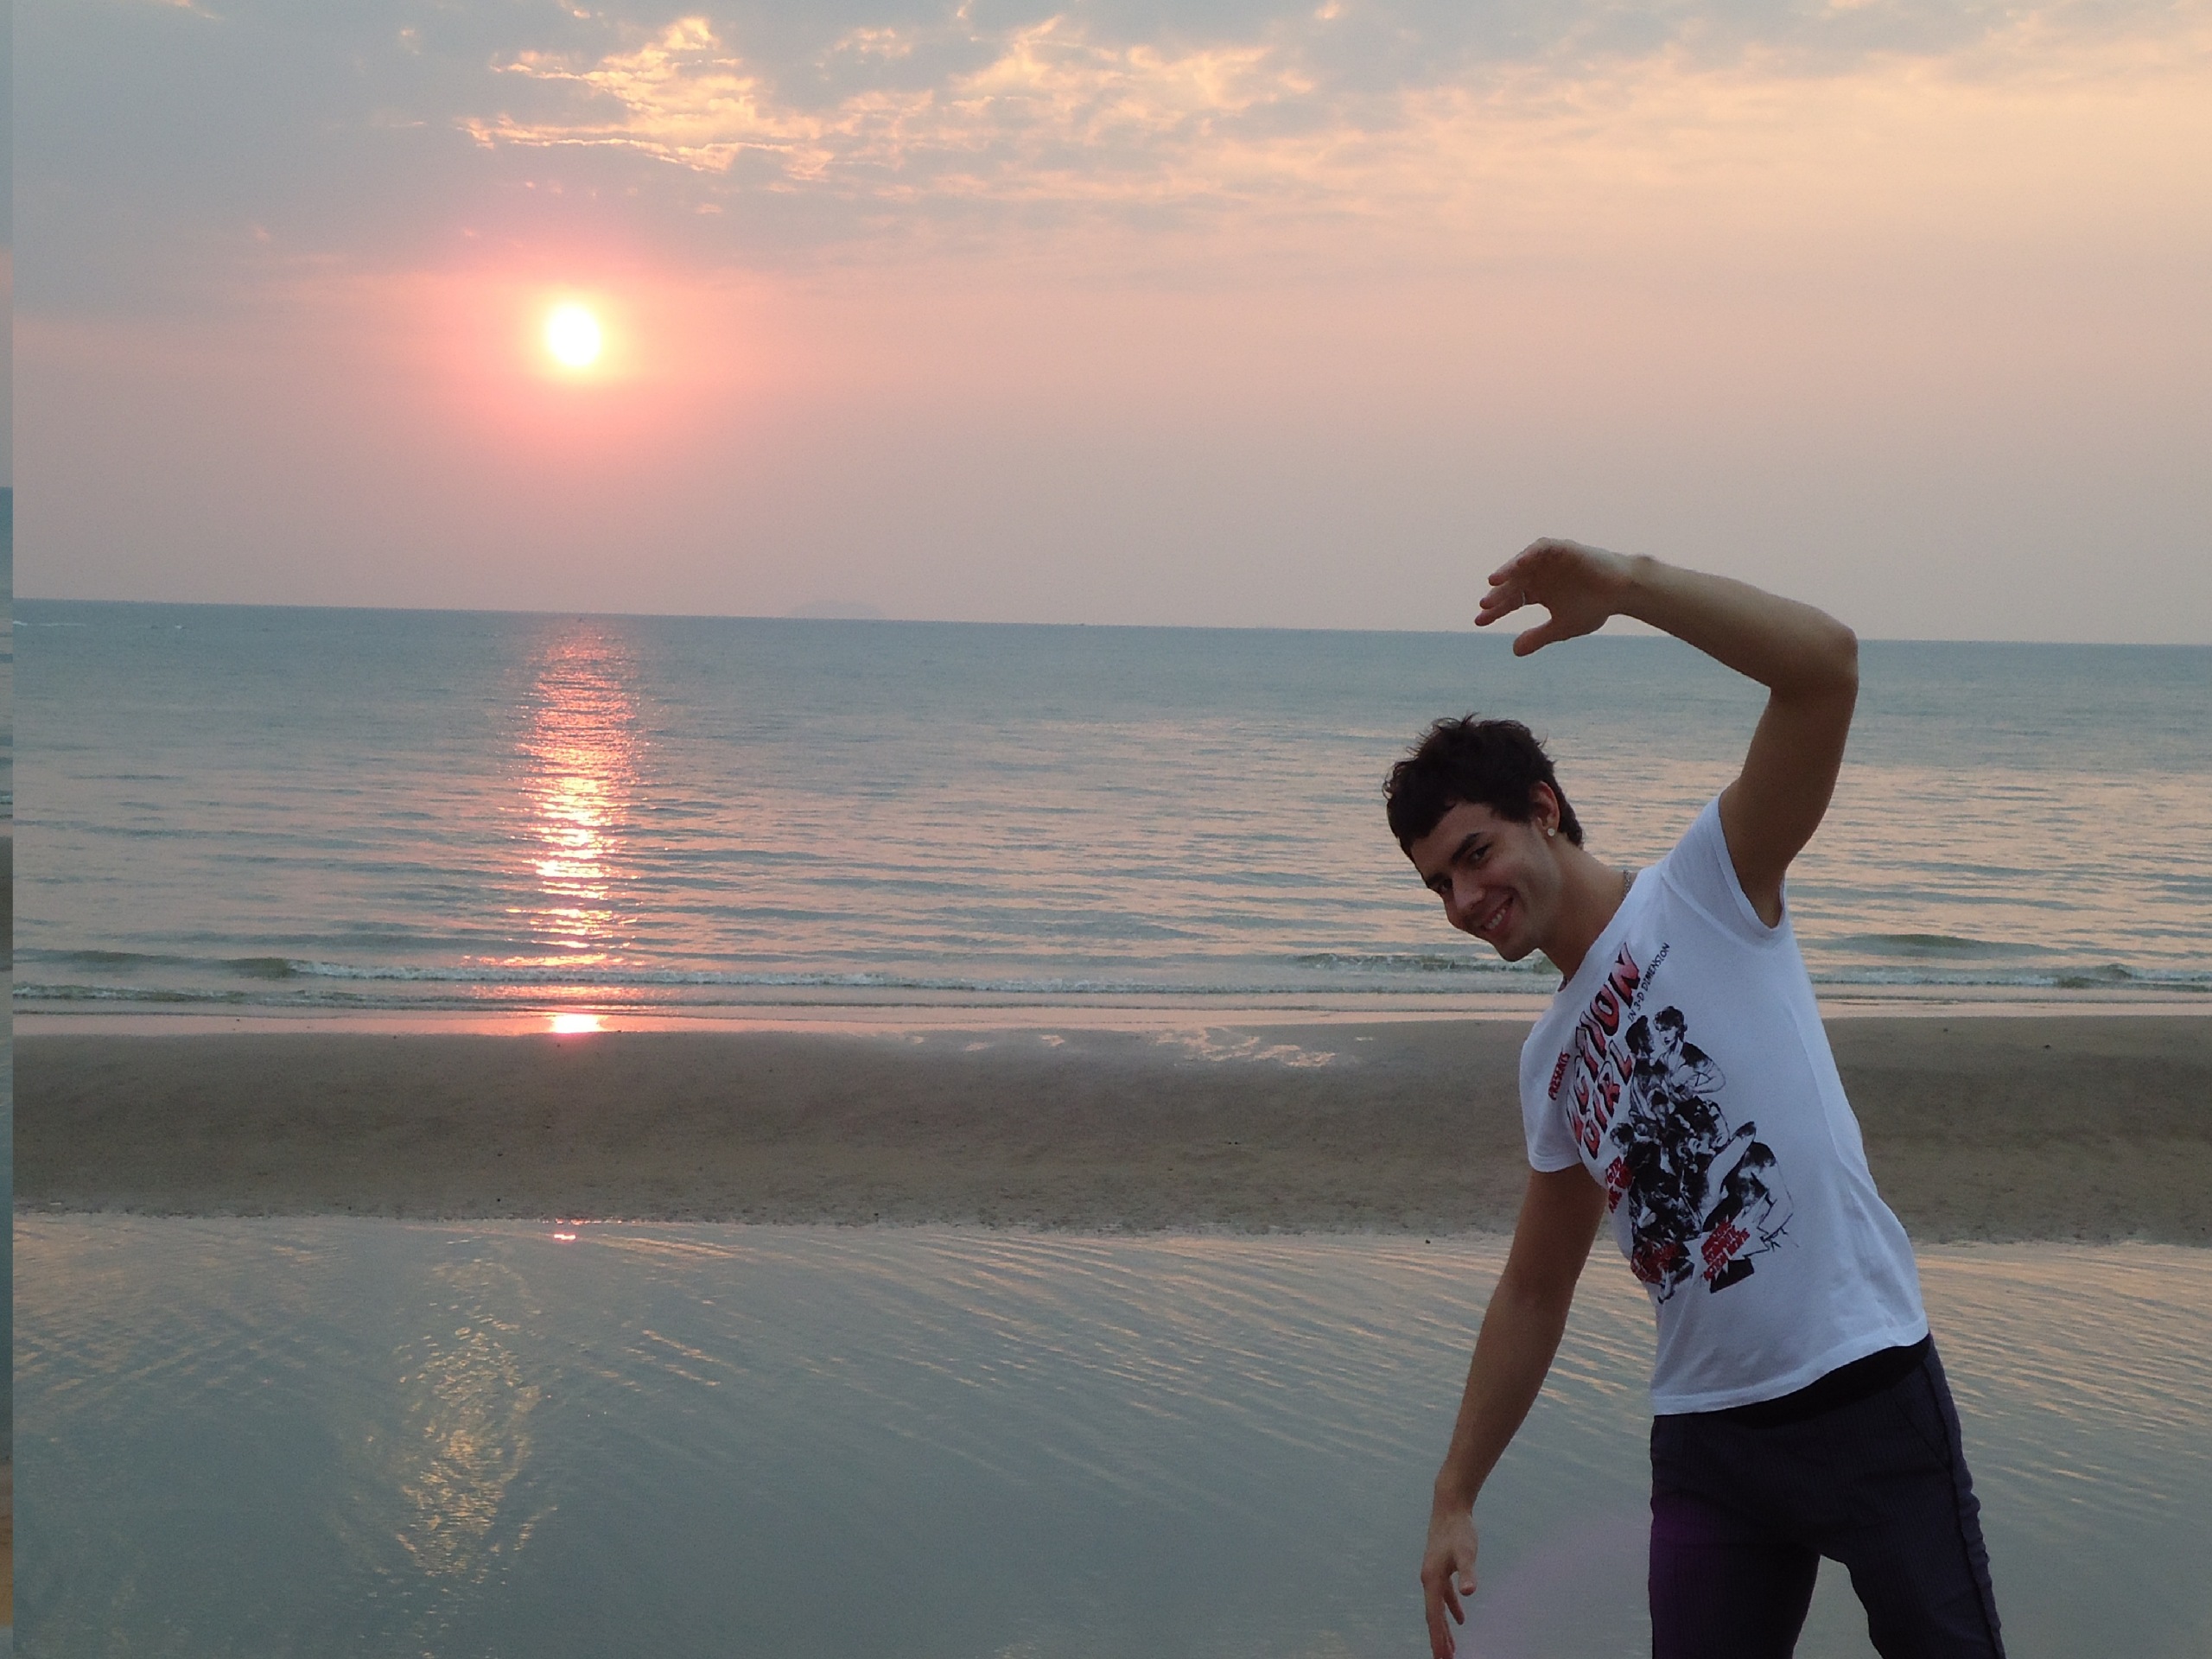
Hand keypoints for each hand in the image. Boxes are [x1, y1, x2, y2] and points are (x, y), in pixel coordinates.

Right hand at [1419, 1504, 1480, 1657]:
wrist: (1450, 1506)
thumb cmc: (1458, 1529)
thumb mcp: (1466, 1552)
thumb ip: (1468, 1573)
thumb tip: (1469, 1593)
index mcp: (1431, 1580)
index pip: (1434, 1617)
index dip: (1437, 1639)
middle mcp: (1428, 1580)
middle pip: (1433, 1617)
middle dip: (1439, 1640)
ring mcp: (1434, 1575)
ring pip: (1437, 1609)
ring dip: (1444, 1629)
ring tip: (1451, 1650)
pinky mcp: (1442, 1569)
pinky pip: (1445, 1597)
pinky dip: (1451, 1610)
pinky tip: (1461, 1621)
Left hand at [1476, 538, 1635, 655]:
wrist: (1622, 592)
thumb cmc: (1595, 607)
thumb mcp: (1561, 627)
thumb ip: (1538, 637)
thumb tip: (1513, 651)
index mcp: (1537, 591)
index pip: (1510, 600)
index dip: (1496, 611)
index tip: (1479, 622)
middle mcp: (1539, 574)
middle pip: (1512, 584)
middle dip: (1498, 595)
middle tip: (1485, 607)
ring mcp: (1549, 561)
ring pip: (1521, 565)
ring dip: (1507, 572)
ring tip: (1493, 583)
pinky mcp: (1561, 548)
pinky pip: (1539, 549)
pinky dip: (1526, 556)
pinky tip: (1515, 567)